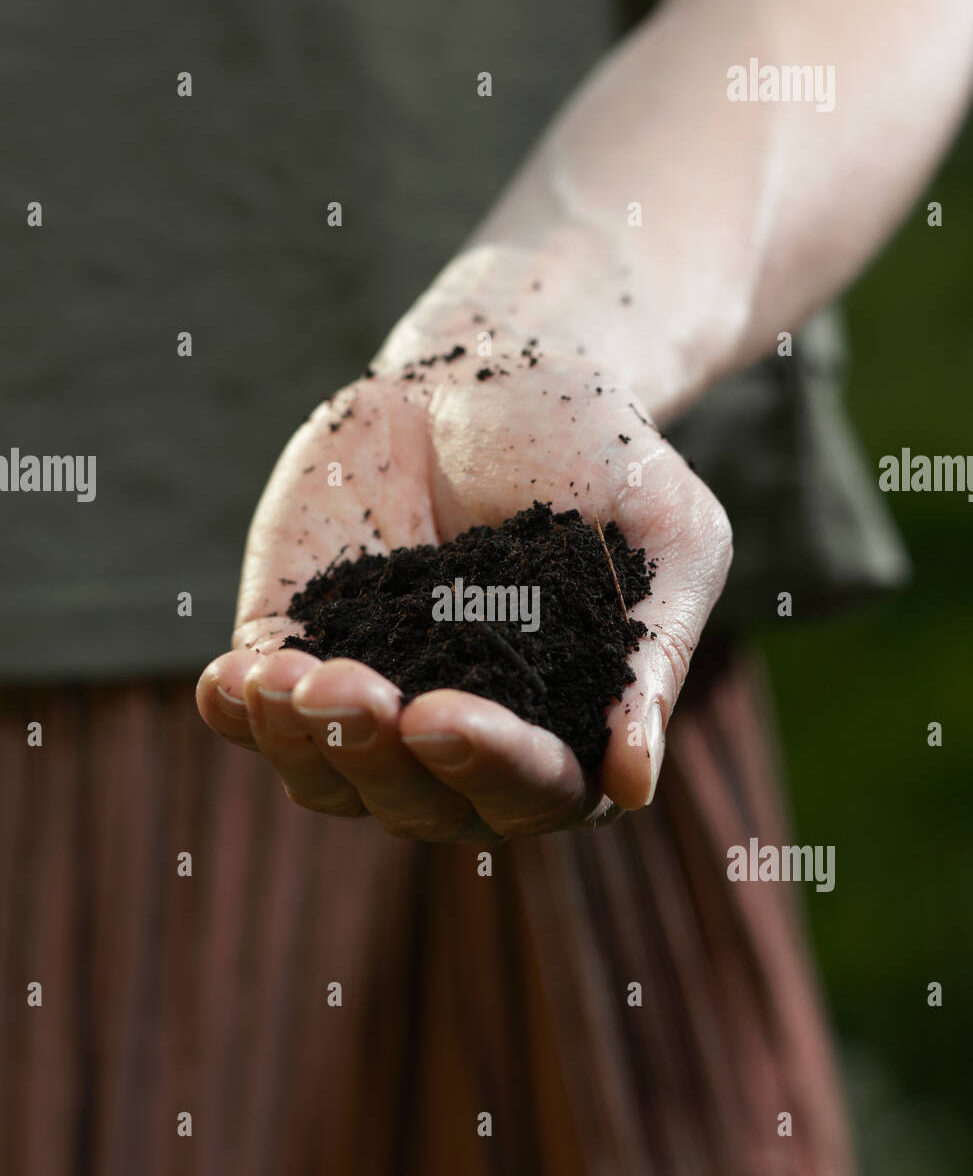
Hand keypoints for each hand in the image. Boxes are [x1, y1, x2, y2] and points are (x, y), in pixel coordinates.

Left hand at [196, 346, 730, 840]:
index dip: (488, 767)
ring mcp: (373, 698)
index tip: (445, 715)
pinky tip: (231, 679)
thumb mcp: (669, 538)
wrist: (496, 372)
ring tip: (290, 682)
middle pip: (417, 803)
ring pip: (328, 777)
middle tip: (362, 691)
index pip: (529, 790)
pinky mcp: (298, 644)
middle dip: (382, 759)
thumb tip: (634, 784)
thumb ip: (653, 654)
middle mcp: (461, 736)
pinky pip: (254, 713)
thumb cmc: (603, 453)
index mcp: (561, 729)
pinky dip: (237, 711)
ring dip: (305, 746)